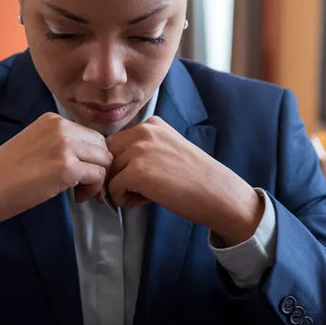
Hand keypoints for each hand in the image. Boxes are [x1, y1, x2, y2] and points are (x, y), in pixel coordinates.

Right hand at [0, 113, 111, 236]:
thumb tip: (89, 157)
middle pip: (102, 147)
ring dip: (96, 180)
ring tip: (78, 193)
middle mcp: (61, 127)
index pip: (91, 135)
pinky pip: (98, 177)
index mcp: (53, 120)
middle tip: (82, 186)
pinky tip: (76, 198)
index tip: (79, 174)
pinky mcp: (67, 169)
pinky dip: (92, 190)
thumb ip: (60, 143)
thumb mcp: (35, 143)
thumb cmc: (6, 173)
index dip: (90, 157)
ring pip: (104, 161)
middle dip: (97, 168)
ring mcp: (65, 147)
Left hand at [106, 116, 262, 244]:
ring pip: (109, 173)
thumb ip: (142, 149)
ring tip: (148, 193)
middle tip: (139, 189)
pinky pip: (113, 189)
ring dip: (122, 188)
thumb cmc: (195, 178)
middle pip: (107, 156)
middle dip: (116, 175)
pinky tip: (147, 200)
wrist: (218, 193)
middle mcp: (143, 131)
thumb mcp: (168, 150)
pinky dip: (124, 200)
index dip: (121, 165)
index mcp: (151, 124)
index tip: (139, 178)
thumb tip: (110, 166)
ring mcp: (139, 150)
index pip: (116, 143)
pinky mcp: (137, 171)